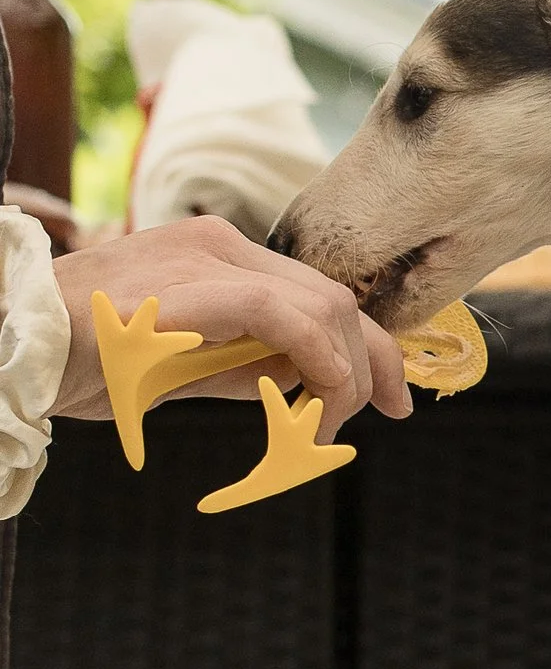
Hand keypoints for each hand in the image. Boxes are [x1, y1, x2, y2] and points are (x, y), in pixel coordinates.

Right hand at [48, 215, 415, 441]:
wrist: (9, 348)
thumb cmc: (80, 362)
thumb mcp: (184, 368)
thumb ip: (245, 367)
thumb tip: (309, 387)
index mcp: (220, 259)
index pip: (321, 298)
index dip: (372, 350)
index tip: (394, 401)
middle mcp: (219, 245)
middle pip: (333, 300)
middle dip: (373, 363)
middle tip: (378, 417)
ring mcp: (202, 255)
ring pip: (318, 304)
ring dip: (343, 372)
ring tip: (323, 423)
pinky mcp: (186, 280)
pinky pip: (278, 312)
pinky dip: (314, 355)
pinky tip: (318, 393)